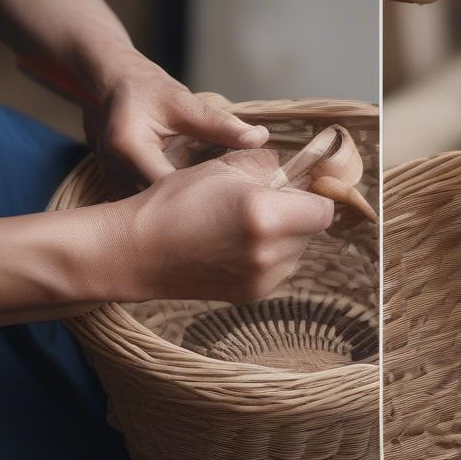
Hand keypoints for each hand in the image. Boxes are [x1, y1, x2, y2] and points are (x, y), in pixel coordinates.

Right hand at [82, 49, 268, 196]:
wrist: (114, 88)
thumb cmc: (145, 89)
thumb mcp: (183, 101)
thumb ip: (219, 123)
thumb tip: (258, 138)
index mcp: (128, 149)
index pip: (169, 187)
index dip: (203, 194)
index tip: (235, 192)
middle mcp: (115, 175)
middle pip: (161, 208)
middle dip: (197, 209)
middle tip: (233, 205)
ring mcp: (115, 188)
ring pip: (155, 214)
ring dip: (186, 212)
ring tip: (219, 207)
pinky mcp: (122, 194)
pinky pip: (151, 210)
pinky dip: (175, 207)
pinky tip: (200, 203)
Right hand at [110, 154, 333, 301]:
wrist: (137, 251)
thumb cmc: (176, 201)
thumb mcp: (224, 167)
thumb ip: (267, 165)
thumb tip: (290, 169)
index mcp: (267, 215)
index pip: (323, 210)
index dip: (314, 195)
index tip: (299, 188)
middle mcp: (269, 252)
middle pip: (311, 230)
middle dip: (297, 213)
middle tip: (265, 200)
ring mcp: (261, 279)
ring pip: (296, 251)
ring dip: (284, 235)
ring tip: (246, 222)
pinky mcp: (249, 296)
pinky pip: (277, 269)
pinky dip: (268, 254)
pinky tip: (236, 243)